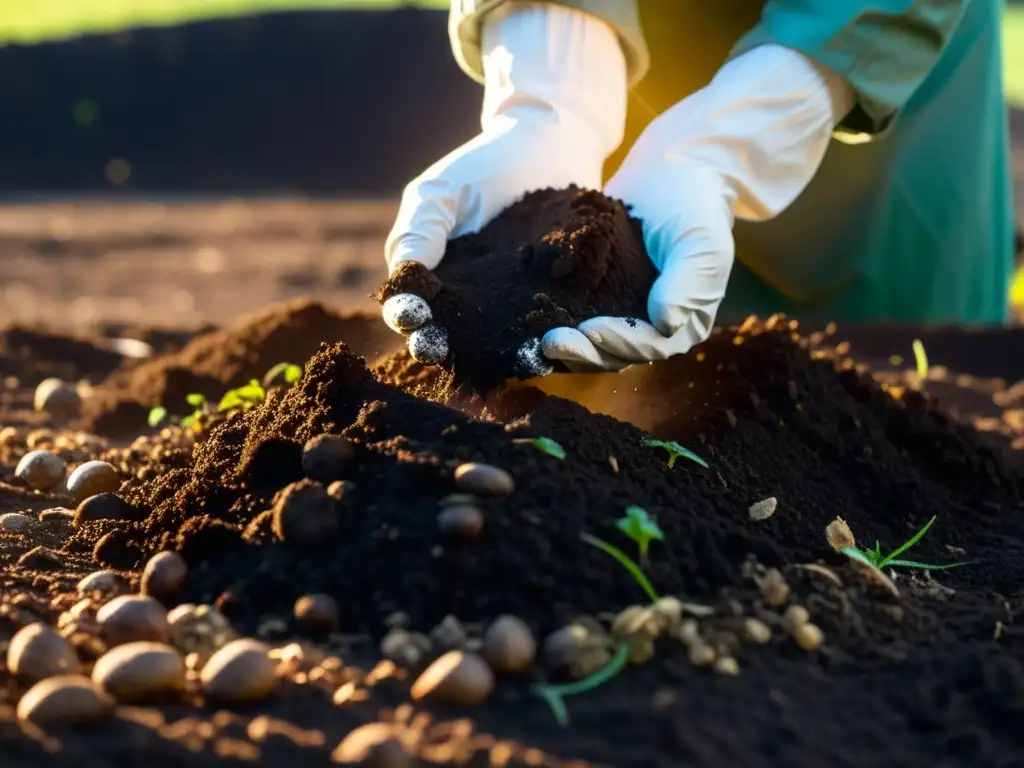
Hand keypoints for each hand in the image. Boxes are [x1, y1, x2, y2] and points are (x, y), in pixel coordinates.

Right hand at [381, 3, 625, 368]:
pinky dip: (549, 339)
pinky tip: (547, 341)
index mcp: (435, 284)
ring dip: (499, 355)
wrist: (549, 146)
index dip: (408, 316)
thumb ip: (419, 233)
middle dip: (443, 346)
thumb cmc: (484, 167)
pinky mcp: (556, 308)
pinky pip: (550, 329)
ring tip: (490, 353)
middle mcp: (472, 307)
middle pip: (452, 338)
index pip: (413, 310)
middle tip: (439, 348)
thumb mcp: (442, 194)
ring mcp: (514, 311)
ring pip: (503, 344)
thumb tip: (401, 277)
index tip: (410, 315)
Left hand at [542, 44, 853, 371]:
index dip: (619, 344)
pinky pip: (581, 320)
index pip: (649, 346)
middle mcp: (657, 328)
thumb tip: (665, 324)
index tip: (589, 332)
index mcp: (686, 322)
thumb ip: (688, 283)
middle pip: (618, 354)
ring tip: (538, 336)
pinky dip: (562, 322)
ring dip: (569, 346)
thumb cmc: (692, 204)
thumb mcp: (700, 240)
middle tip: (549, 341)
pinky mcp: (605, 300)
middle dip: (584, 353)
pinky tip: (536, 318)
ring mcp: (629, 316)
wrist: (671, 171)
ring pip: (596, 345)